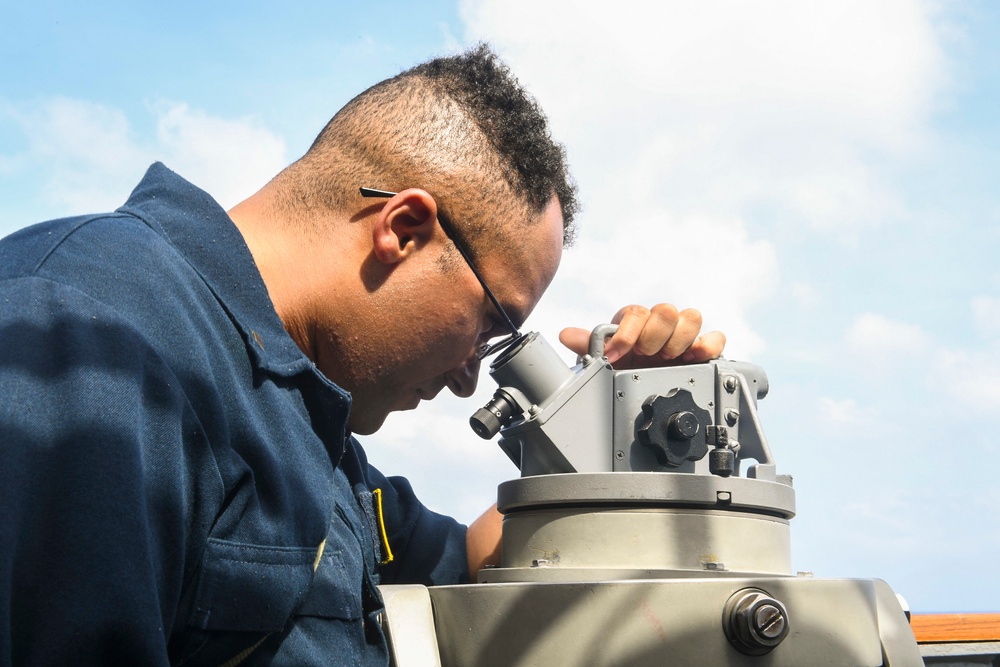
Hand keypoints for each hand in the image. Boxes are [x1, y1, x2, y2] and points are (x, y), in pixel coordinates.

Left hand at [558, 304, 725, 369]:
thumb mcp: (605, 358)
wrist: (644, 384)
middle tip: (647, 355)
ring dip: (680, 339)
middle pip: (666, 310)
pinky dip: (709, 345)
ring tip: (670, 358)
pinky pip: (716, 337)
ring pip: (692, 317)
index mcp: (636, 322)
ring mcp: (683, 335)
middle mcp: (660, 324)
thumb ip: (588, 345)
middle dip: (654, 336)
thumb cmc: (625, 366)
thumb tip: (567, 335)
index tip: (619, 353)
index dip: (628, 333)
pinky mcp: (703, 349)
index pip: (636, 313)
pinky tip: (696, 358)